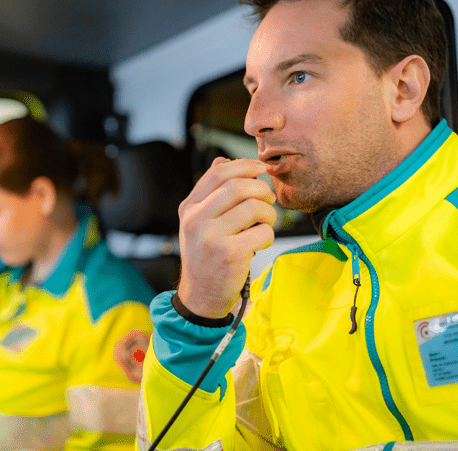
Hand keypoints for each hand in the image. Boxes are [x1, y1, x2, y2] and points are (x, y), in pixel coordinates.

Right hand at [177, 157, 276, 318]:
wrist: (200, 296)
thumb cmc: (206, 257)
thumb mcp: (198, 222)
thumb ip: (210, 194)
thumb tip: (224, 161)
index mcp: (189, 208)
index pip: (218, 172)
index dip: (245, 165)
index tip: (260, 169)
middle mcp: (196, 219)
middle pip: (238, 186)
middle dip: (262, 189)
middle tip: (268, 200)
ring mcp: (212, 236)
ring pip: (254, 207)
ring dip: (268, 214)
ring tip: (264, 224)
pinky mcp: (230, 253)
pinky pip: (263, 231)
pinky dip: (268, 235)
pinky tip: (259, 243)